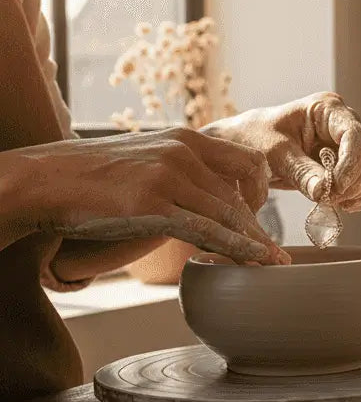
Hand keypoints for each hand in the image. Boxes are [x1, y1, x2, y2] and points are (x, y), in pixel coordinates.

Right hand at [8, 128, 286, 264]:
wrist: (44, 181)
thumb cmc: (93, 177)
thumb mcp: (146, 160)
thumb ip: (179, 170)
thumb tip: (204, 194)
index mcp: (184, 138)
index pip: (244, 161)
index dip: (259, 191)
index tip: (260, 216)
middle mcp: (182, 152)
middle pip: (239, 192)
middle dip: (260, 224)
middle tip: (275, 251)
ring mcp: (168, 177)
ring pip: (227, 213)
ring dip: (253, 241)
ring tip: (272, 263)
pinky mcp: (152, 205)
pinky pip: (206, 230)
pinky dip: (234, 247)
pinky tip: (252, 260)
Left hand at [203, 92, 360, 211]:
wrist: (246, 146)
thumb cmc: (255, 139)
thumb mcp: (272, 154)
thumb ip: (300, 171)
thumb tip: (325, 192)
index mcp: (328, 109)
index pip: (357, 135)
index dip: (352, 165)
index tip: (335, 189)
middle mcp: (345, 124)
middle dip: (357, 182)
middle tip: (329, 198)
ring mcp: (350, 145)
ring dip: (360, 191)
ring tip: (330, 200)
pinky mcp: (351, 165)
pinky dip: (360, 198)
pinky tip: (337, 204)